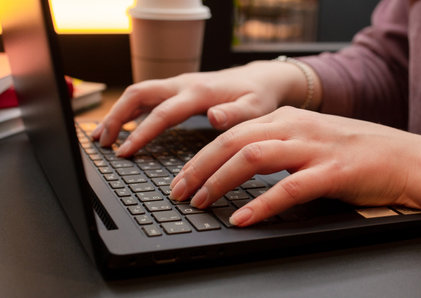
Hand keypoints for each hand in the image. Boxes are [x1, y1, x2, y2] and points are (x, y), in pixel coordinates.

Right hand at [91, 61, 307, 155]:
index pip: (162, 113)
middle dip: (116, 117)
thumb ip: (235, 114)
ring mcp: (178, 85)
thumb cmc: (257, 96)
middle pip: (139, 94)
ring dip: (118, 113)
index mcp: (198, 92)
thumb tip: (214, 117)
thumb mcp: (255, 108)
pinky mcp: (178, 89)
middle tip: (101, 142)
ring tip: (101, 136)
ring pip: (138, 94)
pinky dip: (130, 111)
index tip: (123, 152)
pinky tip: (122, 126)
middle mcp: (183, 85)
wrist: (259, 79)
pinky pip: (147, 97)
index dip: (140, 133)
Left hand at [170, 106, 420, 225]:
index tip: (182, 178)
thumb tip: (235, 165)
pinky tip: (243, 219)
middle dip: (198, 168)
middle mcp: (293, 127)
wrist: (402, 156)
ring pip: (252, 158)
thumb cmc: (352, 150)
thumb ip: (272, 145)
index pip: (230, 132)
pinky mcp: (332, 171)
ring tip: (201, 202)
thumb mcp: (305, 137)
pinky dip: (261, 205)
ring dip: (220, 181)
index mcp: (284, 118)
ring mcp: (312, 147)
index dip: (200, 156)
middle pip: (232, 141)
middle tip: (179, 192)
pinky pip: (288, 188)